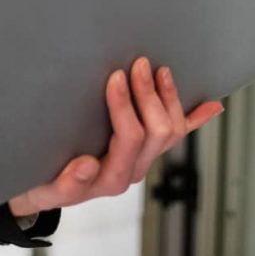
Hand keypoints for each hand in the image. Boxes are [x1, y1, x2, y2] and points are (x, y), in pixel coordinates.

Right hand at [8, 57, 223, 218]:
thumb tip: (87, 165)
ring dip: (169, 98)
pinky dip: (197, 119)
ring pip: (172, 130)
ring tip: (159, 71)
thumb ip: (65, 183)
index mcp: (109, 178)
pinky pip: (178, 135)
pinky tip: (212, 105)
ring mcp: (143, 159)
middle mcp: (131, 170)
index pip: (129, 138)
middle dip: (149, 95)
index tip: (115, 78)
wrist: (43, 190)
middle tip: (138, 65)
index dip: (126, 106)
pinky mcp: (146, 151)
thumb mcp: (44, 187)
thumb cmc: (42, 183)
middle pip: (158, 131)